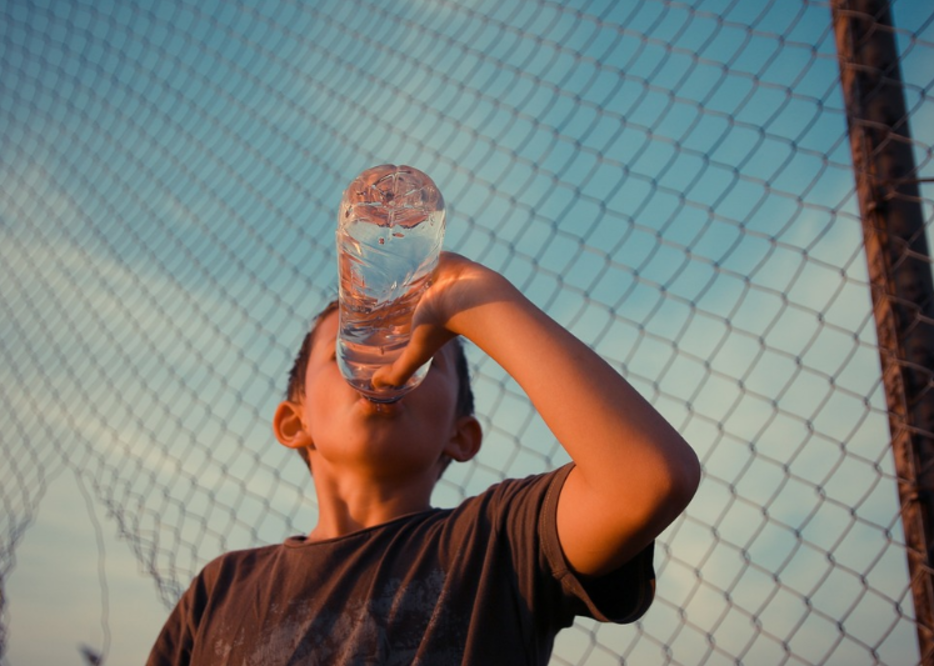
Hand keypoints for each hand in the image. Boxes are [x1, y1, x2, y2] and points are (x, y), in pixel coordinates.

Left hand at [371, 252, 505, 388]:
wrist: (472, 298)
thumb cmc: (444, 325)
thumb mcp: (416, 351)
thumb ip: (398, 371)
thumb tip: (376, 387)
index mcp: (421, 313)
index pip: (395, 310)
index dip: (379, 309)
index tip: (360, 305)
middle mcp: (427, 294)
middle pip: (400, 289)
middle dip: (384, 286)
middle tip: (358, 280)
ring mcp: (433, 274)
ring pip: (408, 268)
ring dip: (394, 264)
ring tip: (367, 257)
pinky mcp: (439, 256)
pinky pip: (420, 247)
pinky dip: (407, 245)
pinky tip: (386, 240)